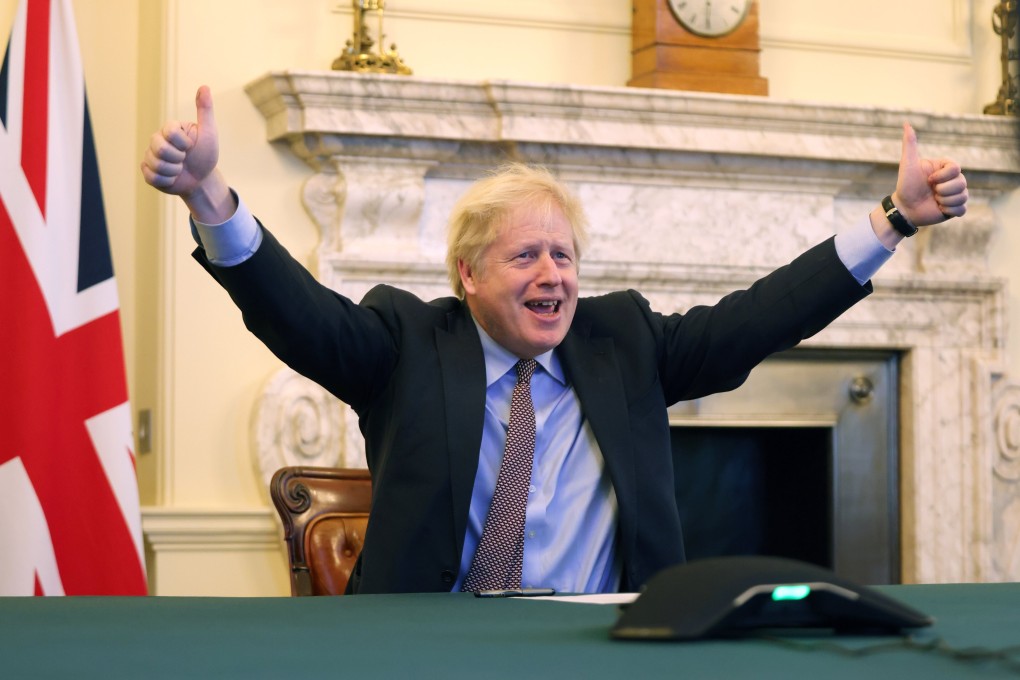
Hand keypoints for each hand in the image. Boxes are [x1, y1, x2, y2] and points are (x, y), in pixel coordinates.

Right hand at [140, 86, 232, 222]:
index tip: (191, 146)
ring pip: (155, 164)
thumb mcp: (209, 133)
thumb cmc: (206, 155)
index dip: (183, 144)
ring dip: (174, 172)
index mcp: (170, 128)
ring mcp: (150, 155)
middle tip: (185, 160)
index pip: (170, 133)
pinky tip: (172, 178)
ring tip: (179, 169)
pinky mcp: (148, 171)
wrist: (202, 179)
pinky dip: (167, 181)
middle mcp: (157, 139)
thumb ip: (205, 111)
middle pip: (160, 149)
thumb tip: (204, 86)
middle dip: (178, 159)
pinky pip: (152, 177)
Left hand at [892, 122, 967, 227]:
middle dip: (942, 190)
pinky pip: (962, 209)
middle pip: (962, 183)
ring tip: (934, 200)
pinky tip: (939, 209)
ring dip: (944, 200)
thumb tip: (906, 123)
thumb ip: (909, 144)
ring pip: (963, 196)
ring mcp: (955, 194)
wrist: (904, 208)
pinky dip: (949, 210)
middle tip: (930, 192)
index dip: (942, 177)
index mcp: (945, 168)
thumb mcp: (908, 164)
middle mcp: (953, 180)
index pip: (956, 169)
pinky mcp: (955, 208)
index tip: (928, 180)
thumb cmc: (905, 185)